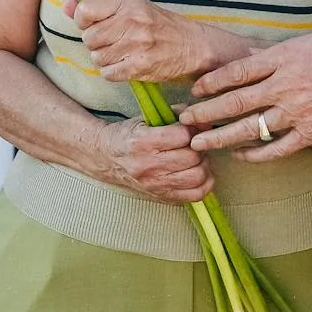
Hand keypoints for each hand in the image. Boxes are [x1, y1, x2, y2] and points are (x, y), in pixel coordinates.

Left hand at [69, 0, 238, 84]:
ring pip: (96, 57)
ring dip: (106, 58)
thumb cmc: (157, 24)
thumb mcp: (129, 6)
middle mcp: (132, 19)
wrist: (191, 46)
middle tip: (116, 40)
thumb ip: (96, 5)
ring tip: (124, 52)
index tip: (97, 23)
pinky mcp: (140, 66)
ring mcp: (136, 43)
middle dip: (97, 42)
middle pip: (88, 38)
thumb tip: (65, 6)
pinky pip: (108, 73)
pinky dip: (114, 72)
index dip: (85, 21)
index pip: (84, 10)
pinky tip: (128, 64)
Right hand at [94, 120, 213, 203]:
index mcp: (142, 142)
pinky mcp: (162, 196)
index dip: (193, 129)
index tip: (192, 127)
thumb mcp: (146, 118)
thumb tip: (202, 119)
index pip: (182, 136)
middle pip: (192, 157)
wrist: (107, 158)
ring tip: (197, 157)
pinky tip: (198, 172)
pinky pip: (195, 195)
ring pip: (196, 176)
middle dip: (199, 146)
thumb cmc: (128, 135)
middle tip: (196, 142)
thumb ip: (175, 114)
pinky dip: (204, 183)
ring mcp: (155, 184)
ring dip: (203, 164)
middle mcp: (147, 166)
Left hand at [179, 32, 311, 161]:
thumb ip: (281, 55)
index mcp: (286, 58)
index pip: (238, 71)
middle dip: (205, 111)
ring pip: (250, 128)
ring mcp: (298, 112)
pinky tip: (240, 155)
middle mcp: (287, 86)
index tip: (195, 88)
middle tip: (182, 119)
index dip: (212, 81)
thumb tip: (254, 60)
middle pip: (236, 101)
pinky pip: (276, 148)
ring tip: (198, 143)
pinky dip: (255, 154)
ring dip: (220, 136)